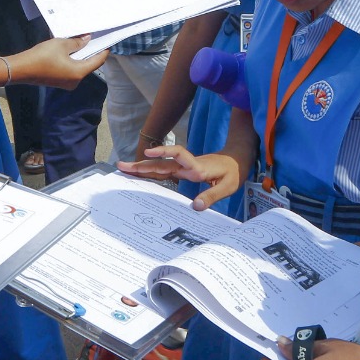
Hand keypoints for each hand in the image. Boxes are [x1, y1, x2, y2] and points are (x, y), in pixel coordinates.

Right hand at [9, 36, 107, 88]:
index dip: (103, 51)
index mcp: (79, 73)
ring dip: (81, 56)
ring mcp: (67, 83)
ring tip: (82, 42)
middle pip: (89, 65)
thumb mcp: (61, 45)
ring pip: (79, 68)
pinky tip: (70, 51)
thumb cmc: (43, 56)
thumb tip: (87, 39)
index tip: (107, 42)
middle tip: (93, 39)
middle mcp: (75, 81)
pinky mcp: (59, 82)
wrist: (22, 69)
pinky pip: (71, 70)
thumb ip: (77, 42)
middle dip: (91, 52)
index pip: (97, 61)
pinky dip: (73, 61)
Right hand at [117, 144, 241, 208]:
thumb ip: (212, 196)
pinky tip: (139, 174)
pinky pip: (164, 171)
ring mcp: (184, 167)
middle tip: (122, 166)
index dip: (163, 152)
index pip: (179, 155)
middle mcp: (187, 165)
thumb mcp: (228, 187)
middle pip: (162, 163)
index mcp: (197, 167)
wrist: (237, 159)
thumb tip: (195, 207)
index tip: (148, 153)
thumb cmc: (234, 172)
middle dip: (142, 164)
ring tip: (123, 168)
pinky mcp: (183, 170)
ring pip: (160, 166)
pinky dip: (151, 172)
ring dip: (143, 167)